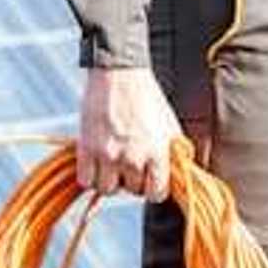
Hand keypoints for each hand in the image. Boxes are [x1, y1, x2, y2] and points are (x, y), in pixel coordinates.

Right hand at [77, 67, 181, 201]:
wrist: (119, 74)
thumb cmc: (147, 98)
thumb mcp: (170, 126)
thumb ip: (174, 153)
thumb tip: (180, 175)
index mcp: (157, 152)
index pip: (157, 193)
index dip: (154, 188)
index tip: (150, 181)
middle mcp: (133, 157)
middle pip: (133, 191)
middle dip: (132, 180)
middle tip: (130, 164)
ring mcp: (108, 154)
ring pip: (108, 190)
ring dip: (110, 180)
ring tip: (113, 164)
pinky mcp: (87, 149)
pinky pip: (86, 180)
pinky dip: (90, 176)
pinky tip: (97, 163)